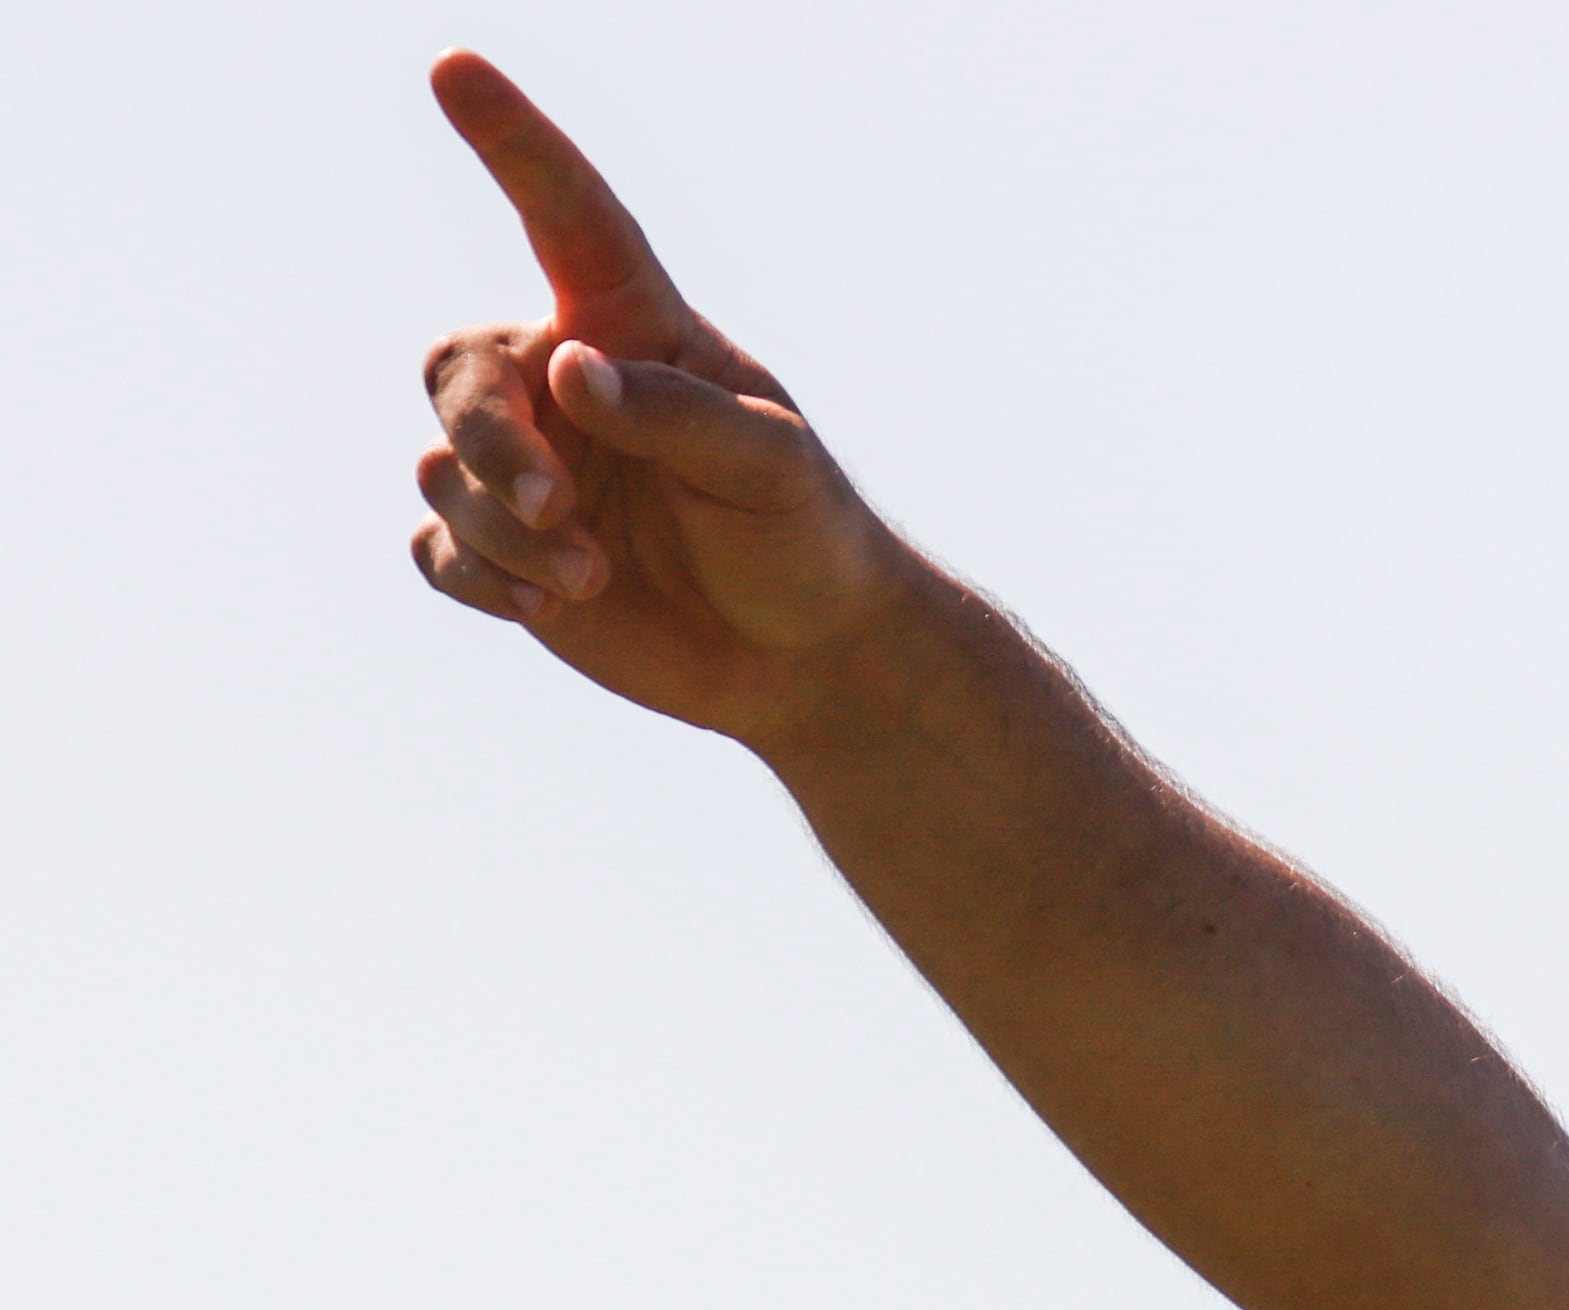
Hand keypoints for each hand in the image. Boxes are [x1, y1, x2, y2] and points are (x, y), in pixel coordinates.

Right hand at [408, 53, 898, 743]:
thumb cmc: (806, 537)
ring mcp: (530, 469)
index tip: (454, 66)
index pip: (567, 218)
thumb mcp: (773, 465)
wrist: (807, 659)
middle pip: (461, 373)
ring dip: (507, 529)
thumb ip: (676, 410)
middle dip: (494, 440)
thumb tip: (567, 371)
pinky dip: (480, 575)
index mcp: (634, 330)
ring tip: (593, 572)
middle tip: (561, 508)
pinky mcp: (505, 553)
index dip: (513, 143)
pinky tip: (549, 605)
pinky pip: (436, 546)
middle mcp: (564, 385)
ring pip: (445, 469)